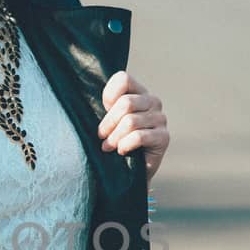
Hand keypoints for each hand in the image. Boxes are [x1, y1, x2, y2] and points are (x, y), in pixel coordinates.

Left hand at [97, 70, 168, 184]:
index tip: (102, 111)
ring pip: (131, 121)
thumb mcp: (107, 120)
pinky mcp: (164, 137)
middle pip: (126, 103)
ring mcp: (160, 118)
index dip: (108, 95)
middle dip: (109, 122)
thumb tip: (86, 98)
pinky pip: (139, 136)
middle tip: (101, 136)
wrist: (129, 170)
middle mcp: (152, 101)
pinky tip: (122, 151)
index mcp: (138, 92)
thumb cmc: (114, 141)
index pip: (123, 79)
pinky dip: (125, 145)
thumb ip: (105, 107)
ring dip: (114, 137)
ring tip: (108, 147)